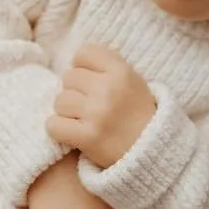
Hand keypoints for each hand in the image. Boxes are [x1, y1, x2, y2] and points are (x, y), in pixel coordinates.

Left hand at [45, 44, 157, 168]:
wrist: (154, 154)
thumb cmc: (138, 116)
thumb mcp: (133, 82)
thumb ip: (107, 67)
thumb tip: (73, 60)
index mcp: (122, 71)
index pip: (84, 53)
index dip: (83, 67)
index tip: (91, 82)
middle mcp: (109, 89)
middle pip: (68, 77)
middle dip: (75, 91)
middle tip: (89, 106)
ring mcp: (97, 113)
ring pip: (59, 101)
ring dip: (67, 112)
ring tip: (83, 121)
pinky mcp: (87, 137)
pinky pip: (53, 125)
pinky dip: (59, 130)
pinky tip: (73, 134)